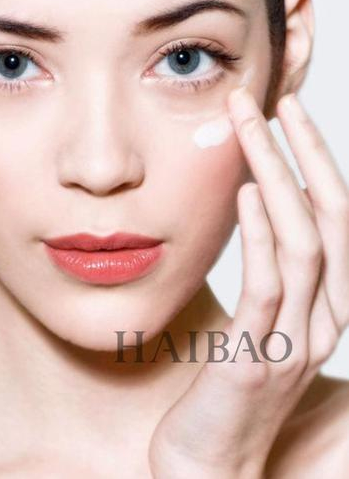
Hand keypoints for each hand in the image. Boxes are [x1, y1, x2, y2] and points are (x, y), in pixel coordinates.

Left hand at [148, 86, 348, 478]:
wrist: (207, 462)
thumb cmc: (226, 384)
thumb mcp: (259, 318)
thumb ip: (267, 268)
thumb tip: (257, 206)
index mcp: (325, 305)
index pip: (334, 217)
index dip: (318, 161)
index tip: (288, 114)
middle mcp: (324, 319)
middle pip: (329, 218)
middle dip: (305, 152)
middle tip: (274, 100)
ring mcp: (295, 340)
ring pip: (303, 242)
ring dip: (280, 176)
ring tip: (251, 127)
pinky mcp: (257, 359)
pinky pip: (269, 285)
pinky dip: (262, 233)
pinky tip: (247, 193)